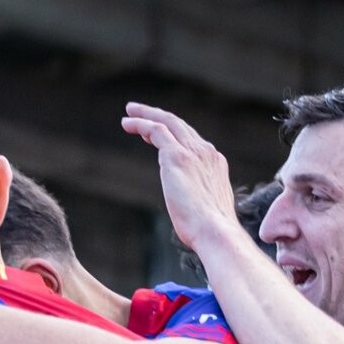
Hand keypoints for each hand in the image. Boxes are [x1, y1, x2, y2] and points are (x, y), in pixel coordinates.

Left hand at [120, 104, 240, 251]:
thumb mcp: (207, 210)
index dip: (173, 134)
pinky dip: (141, 124)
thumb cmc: (211, 232)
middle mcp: (206, 152)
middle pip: (180, 125)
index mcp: (215, 163)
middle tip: (139, 112)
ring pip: (167, 122)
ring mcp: (192, 152)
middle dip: (159, 116)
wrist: (215, 231)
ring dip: (146, 115)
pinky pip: (156, 130)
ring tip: (129, 113)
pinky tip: (127, 124)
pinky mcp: (177, 156)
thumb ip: (198, 200)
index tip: (154, 135)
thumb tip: (190, 209)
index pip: (192, 140)